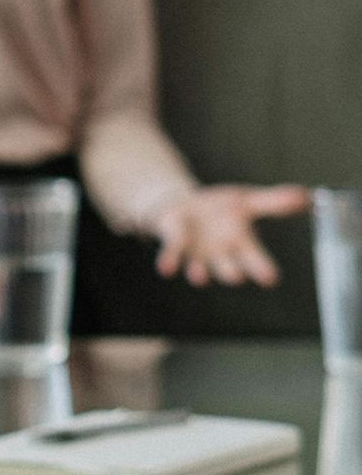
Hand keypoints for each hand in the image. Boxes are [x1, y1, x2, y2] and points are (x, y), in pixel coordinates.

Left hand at [152, 182, 307, 287]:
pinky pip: (172, 254)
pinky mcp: (175, 247)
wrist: (182, 209)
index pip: (256, 261)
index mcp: (242, 246)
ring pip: (199, 270)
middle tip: (237, 277)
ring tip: (199, 277)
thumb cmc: (219, 210)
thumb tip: (308, 196)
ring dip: (199, 274)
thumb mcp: (247, 201)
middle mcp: (220, 256)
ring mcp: (196, 255)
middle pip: (229, 269)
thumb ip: (274, 202)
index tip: (271, 278)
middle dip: (232, 273)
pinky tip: (166, 269)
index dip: (263, 269)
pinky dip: (170, 260)